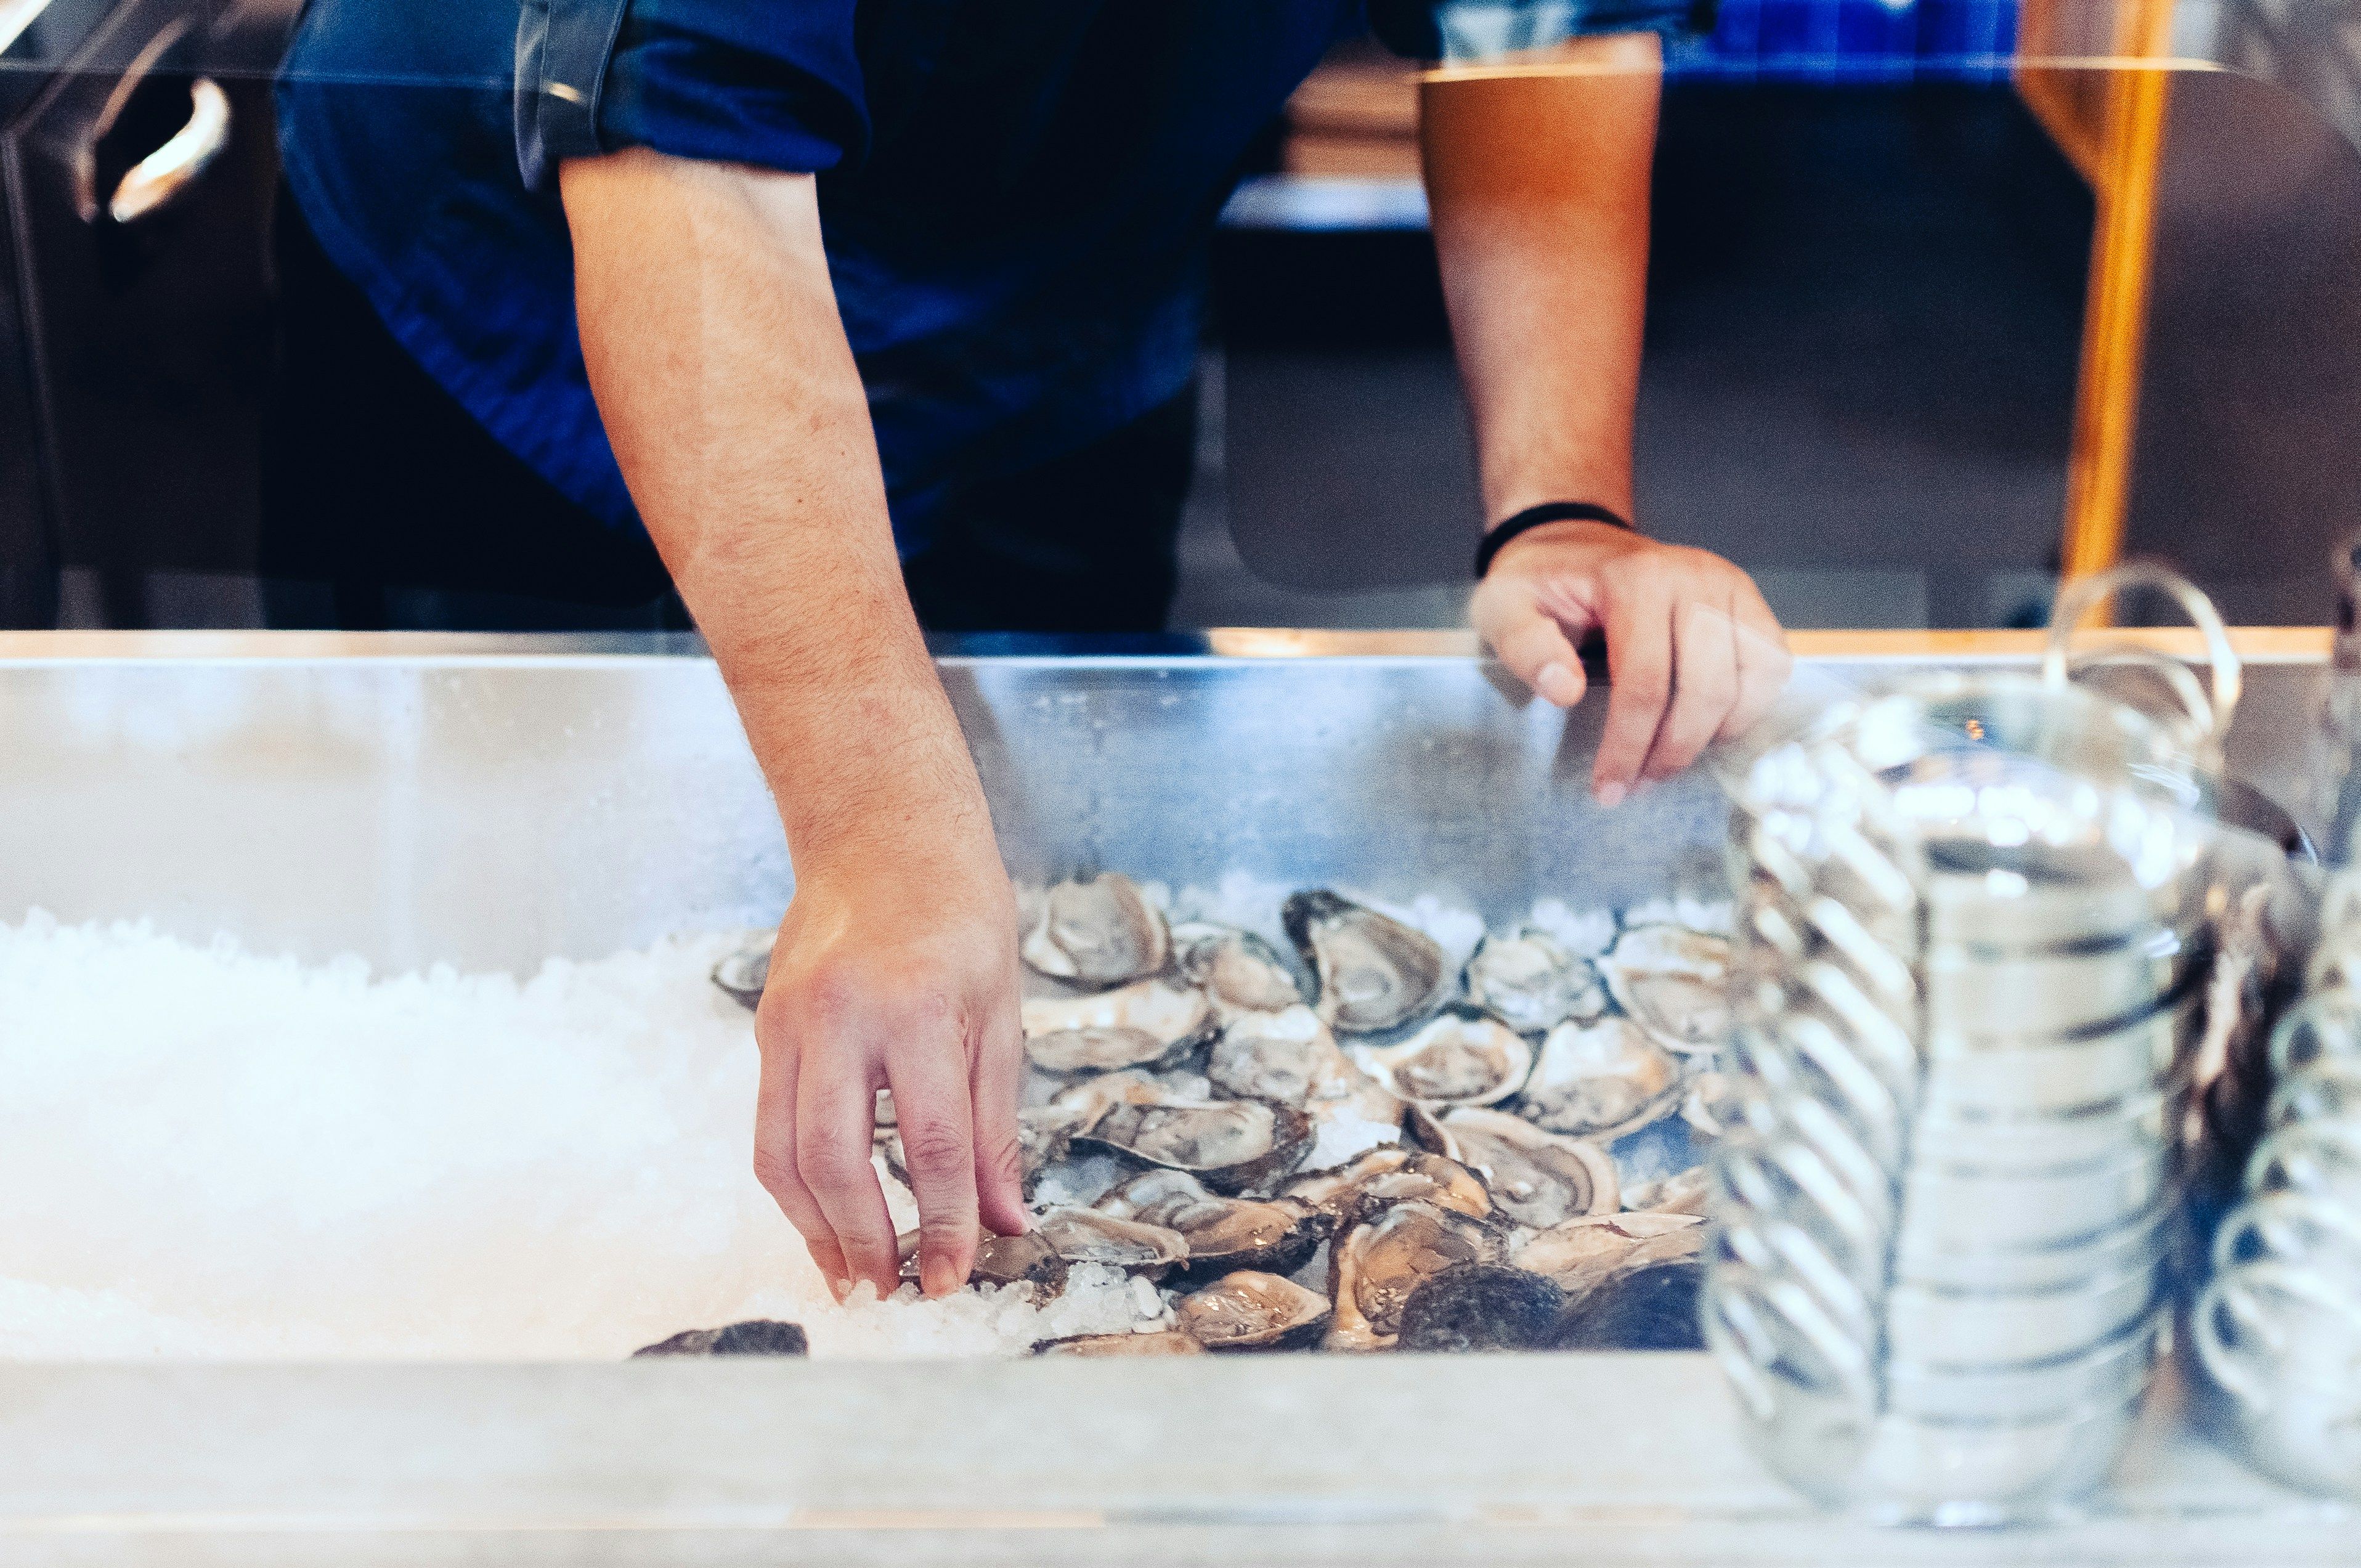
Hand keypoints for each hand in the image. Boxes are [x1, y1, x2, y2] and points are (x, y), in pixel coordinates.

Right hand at [751, 836, 1028, 1302]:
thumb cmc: (957, 912)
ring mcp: (790, 1022)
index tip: (955, 1275)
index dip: (945, 1223)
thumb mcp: (1000, 1014)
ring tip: (849, 1277)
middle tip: (892, 1291)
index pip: (931, 1144)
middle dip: (862, 1240)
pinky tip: (823, 1218)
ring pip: (780, 1153)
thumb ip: (995, 1125)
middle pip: (834, 1160)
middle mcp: (840, 1017)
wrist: (882, 831)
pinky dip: (794, 1183)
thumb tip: (1004, 1220)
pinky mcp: (765, 1028)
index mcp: (915, 1009)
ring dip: (813, 1227)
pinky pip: (769, 1125)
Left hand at [1472, 520, 1789, 803]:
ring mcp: (1730, 586)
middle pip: (1706, 688)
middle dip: (1673, 750)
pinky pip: (1772, 666)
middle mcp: (1694, 576)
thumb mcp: (1504, 608)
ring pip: (1751, 680)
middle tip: (1638, 785)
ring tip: (1668, 759)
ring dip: (1714, 733)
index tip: (1608, 789)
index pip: (1645, 682)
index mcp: (1635, 578)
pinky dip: (1748, 707)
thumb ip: (1526, 648)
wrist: (1574, 545)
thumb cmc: (1541, 584)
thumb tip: (1566, 691)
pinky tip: (1705, 727)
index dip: (1629, 746)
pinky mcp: (1749, 601)